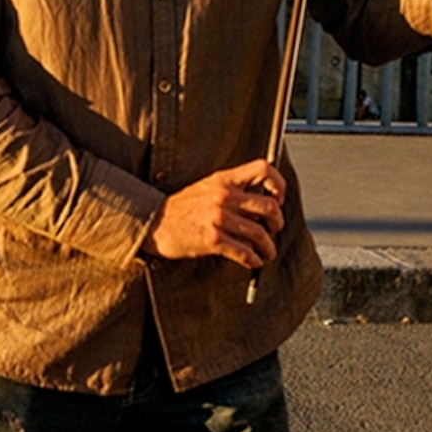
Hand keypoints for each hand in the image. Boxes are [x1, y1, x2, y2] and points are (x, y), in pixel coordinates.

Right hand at [148, 159, 286, 269]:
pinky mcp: (212, 240)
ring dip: (268, 247)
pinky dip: (254, 260)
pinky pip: (244, 252)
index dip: (278, 183)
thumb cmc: (179, 209)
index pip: (262, 169)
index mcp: (224, 180)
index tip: (278, 198)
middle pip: (269, 207)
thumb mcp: (206, 187)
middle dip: (278, 223)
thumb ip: (231, 189)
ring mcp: (218, 218)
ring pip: (259, 234)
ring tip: (267, 252)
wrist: (153, 224)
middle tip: (275, 230)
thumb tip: (259, 202)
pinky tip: (253, 261)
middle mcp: (224, 196)